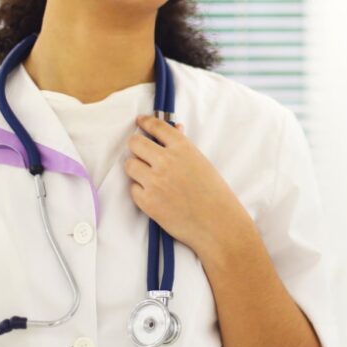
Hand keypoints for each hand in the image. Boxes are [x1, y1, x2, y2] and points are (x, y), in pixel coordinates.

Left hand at [124, 114, 246, 254]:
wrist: (218, 224)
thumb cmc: (214, 193)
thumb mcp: (201, 162)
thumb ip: (183, 146)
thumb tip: (174, 129)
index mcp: (182, 147)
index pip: (156, 126)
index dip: (145, 122)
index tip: (140, 122)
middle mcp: (165, 161)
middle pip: (135, 143)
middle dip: (136, 146)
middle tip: (141, 153)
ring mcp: (154, 181)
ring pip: (129, 165)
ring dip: (136, 168)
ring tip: (148, 176)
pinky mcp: (147, 201)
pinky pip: (132, 189)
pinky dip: (140, 191)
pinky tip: (154, 195)